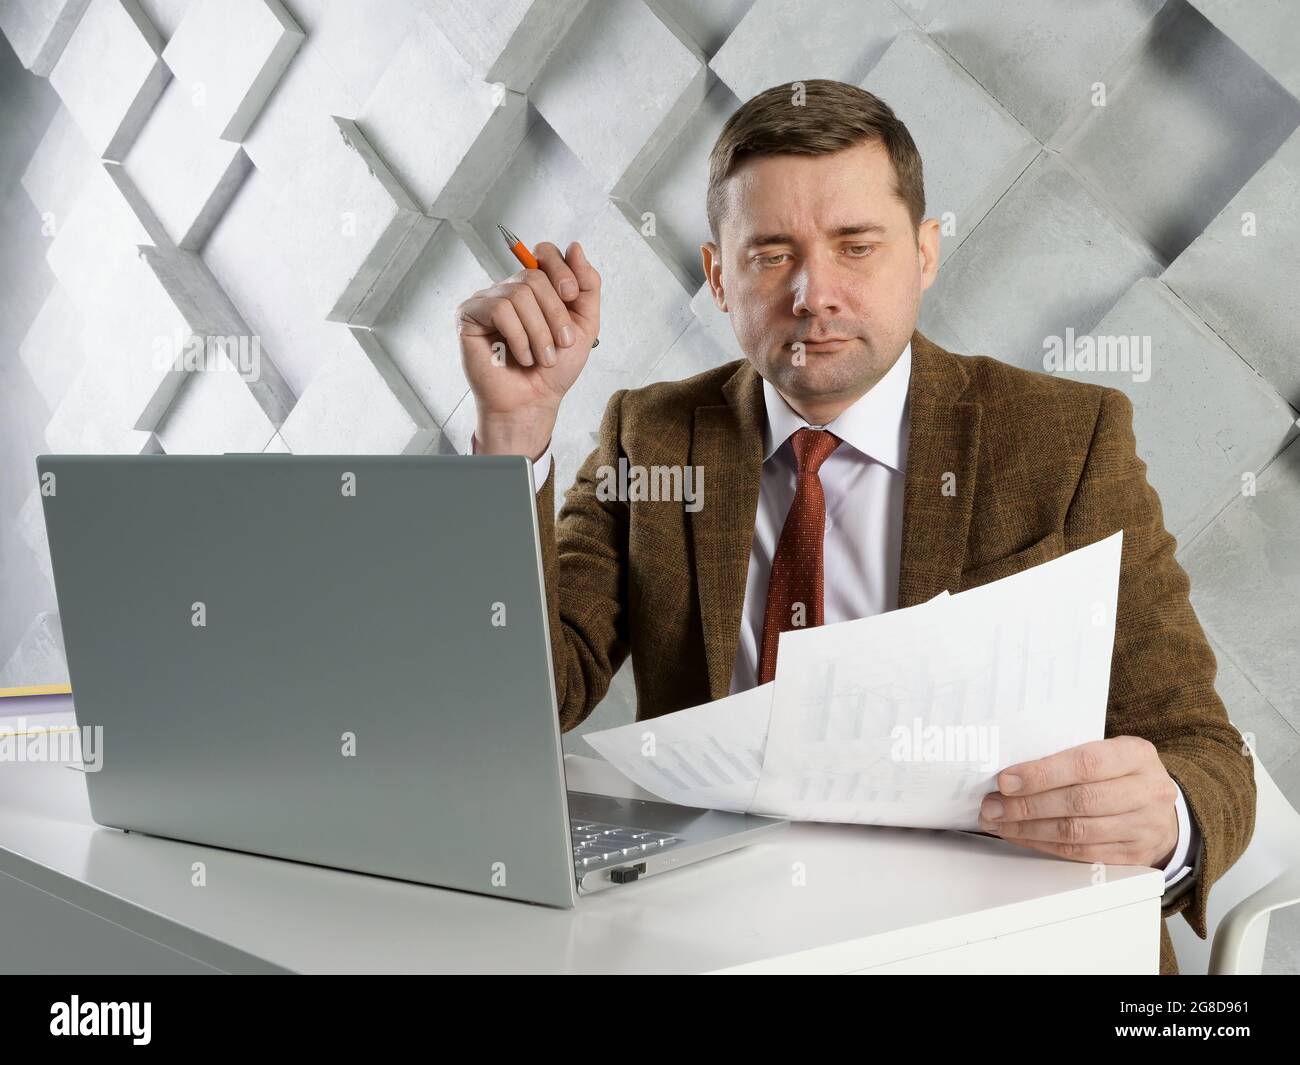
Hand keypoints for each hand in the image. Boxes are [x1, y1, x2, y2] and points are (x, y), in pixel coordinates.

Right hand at [457, 240, 599, 455]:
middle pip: (535, 276)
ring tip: (541, 357)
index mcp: (535, 288)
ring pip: (519, 293)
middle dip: (555, 313)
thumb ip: (587, 286)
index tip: (571, 296)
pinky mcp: (469, 315)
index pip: (544, 253)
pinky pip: (500, 309)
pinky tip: (520, 356)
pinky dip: (518, 336)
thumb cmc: (554, 369)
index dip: (561, 269)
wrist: (533, 402)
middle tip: (561, 344)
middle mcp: (509, 289)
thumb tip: (575, 247)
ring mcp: (487, 300)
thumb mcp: (584, 325)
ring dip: (539, 331)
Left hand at [978, 736, 1179, 868]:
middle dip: (1027, 805)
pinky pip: (1081, 853)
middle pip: (1079, 801)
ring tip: (999, 822)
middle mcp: (1147, 791)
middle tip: (992, 806)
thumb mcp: (1110, 752)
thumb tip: (1012, 771)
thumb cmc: (1122, 775)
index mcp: (1137, 755)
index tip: (1005, 780)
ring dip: (1030, 828)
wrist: (1163, 811)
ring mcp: (1144, 826)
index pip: (1085, 763)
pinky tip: (1021, 836)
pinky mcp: (1134, 855)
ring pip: (1077, 831)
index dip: (1041, 774)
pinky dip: (1044, 844)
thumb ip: (1069, 756)